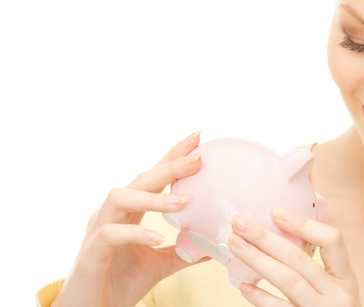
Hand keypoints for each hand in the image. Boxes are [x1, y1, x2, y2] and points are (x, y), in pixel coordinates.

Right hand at [52, 132, 205, 306]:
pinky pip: (111, 234)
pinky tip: (158, 238)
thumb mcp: (159, 265)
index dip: (172, 156)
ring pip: (120, 198)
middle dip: (169, 166)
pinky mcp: (91, 253)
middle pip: (139, 180)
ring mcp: (98, 231)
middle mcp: (111, 214)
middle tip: (197, 158)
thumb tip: (213, 245)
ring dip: (153, 197)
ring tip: (183, 200)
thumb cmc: (119, 283)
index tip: (197, 139)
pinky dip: (135, 233)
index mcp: (128, 212)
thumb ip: (182, 252)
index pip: (152, 177)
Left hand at [228, 209, 360, 306]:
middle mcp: (337, 294)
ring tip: (235, 244)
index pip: (332, 240)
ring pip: (288, 280)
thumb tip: (278, 232)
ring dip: (257, 259)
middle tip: (241, 223)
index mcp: (346, 278)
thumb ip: (317, 267)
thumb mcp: (335, 289)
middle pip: (300, 259)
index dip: (304, 224)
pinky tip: (243, 285)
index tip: (275, 212)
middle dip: (266, 238)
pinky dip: (260, 297)